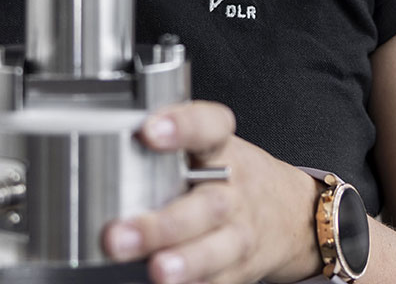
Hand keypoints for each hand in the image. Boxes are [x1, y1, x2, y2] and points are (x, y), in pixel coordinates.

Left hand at [101, 101, 322, 283]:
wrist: (291, 214)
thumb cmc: (233, 176)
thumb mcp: (209, 146)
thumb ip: (167, 148)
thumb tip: (104, 150)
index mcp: (221, 149)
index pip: (208, 127)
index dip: (181, 126)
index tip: (148, 131)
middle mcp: (232, 191)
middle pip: (205, 206)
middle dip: (162, 224)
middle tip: (119, 233)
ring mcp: (239, 233)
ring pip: (216, 249)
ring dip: (185, 262)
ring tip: (158, 269)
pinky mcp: (239, 269)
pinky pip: (219, 282)